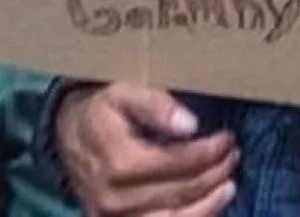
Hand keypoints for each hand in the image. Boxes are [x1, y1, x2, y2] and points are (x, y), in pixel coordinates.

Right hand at [56, 82, 237, 215]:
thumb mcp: (123, 93)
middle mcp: (115, 198)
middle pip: (180, 193)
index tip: (227, 139)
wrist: (68, 135)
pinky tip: (207, 206)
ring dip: (208, 206)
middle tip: (232, 157)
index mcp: (118, 162)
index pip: (177, 164)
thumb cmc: (101, 111)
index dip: (209, 152)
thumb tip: (191, 125)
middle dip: (214, 175)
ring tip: (228, 186)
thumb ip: (156, 106)